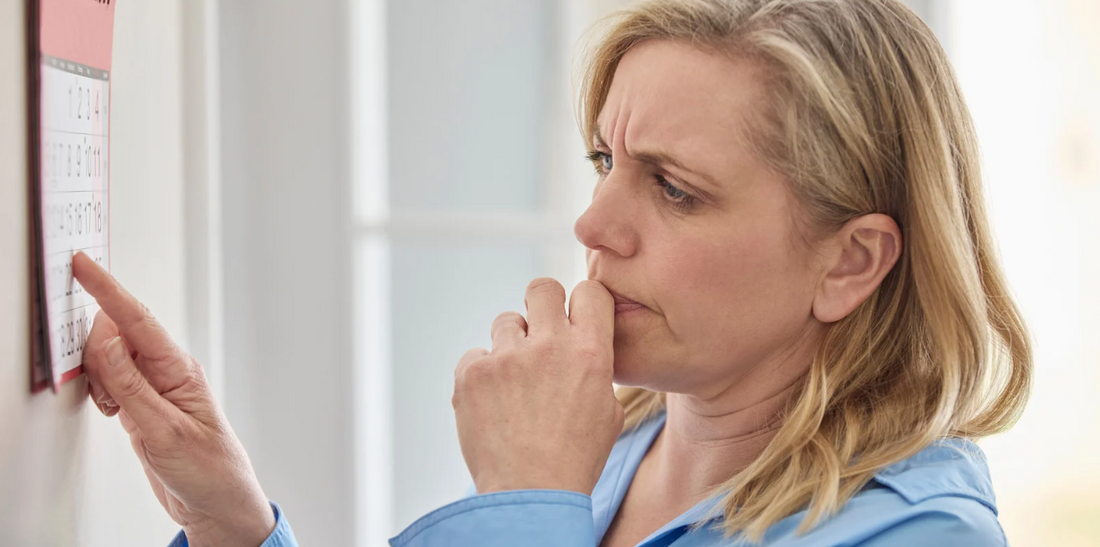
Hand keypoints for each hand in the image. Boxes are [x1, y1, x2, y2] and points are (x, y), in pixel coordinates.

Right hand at [72, 252, 275, 546]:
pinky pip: (110, 383)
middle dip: (97, 354)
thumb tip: (106, 337)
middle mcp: (167, 372)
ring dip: (99, 379)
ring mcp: (154, 387)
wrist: (216, 503)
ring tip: (115, 412)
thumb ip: (129, 383)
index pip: (137, 319)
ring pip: (109, 360)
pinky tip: (114, 415)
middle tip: (106, 392)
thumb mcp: (163, 428)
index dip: (107, 290)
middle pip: (116, 336)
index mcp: (180, 368)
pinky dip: (101, 394)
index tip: (83, 264)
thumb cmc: (207, 468)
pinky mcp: (142, 405)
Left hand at [453, 278, 623, 495]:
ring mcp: (506, 358)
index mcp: (590, 352)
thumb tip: (584, 346)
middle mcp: (549, 346)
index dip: (583, 303)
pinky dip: (483, 375)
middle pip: (542, 288)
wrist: (531, 496)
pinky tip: (494, 404)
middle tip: (539, 335)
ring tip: (515, 385)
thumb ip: (596, 369)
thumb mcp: (608, 412)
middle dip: (542, 305)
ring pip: (506, 321)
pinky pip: (476, 355)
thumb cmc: (574, 459)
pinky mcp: (471, 374)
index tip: (575, 319)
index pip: (590, 291)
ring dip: (511, 346)